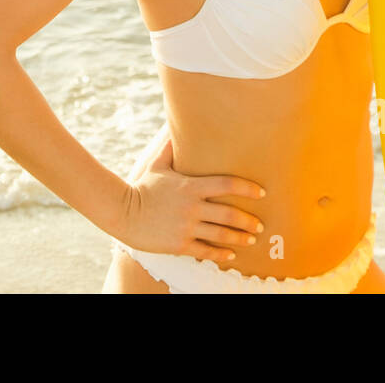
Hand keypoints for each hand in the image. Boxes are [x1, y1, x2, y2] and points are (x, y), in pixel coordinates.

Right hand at [116, 134, 265, 261]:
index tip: (261, 193)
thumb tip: (176, 129)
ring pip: (221, 234)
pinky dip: (221, 253)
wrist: (123, 213)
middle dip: (249, 220)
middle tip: (260, 225)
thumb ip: (170, 148)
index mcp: (190, 186)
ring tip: (252, 239)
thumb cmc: (143, 187)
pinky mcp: (179, 244)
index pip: (226, 184)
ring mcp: (186, 227)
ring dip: (240, 237)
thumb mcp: (157, 166)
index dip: (247, 188)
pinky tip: (231, 254)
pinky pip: (205, 251)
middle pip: (229, 214)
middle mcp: (192, 207)